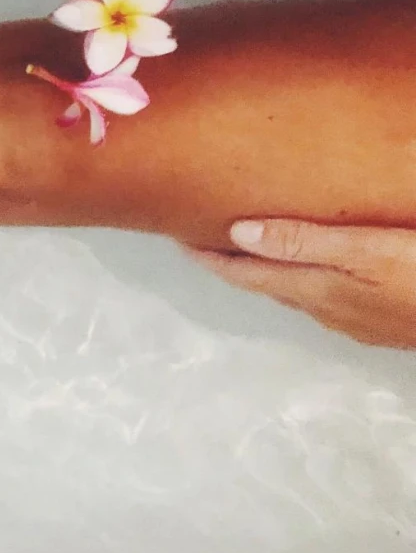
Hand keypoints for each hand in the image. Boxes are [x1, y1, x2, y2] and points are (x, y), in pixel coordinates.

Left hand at [188, 220, 415, 349]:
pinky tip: (314, 263)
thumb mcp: (366, 252)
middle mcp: (324, 309)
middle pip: (263, 283)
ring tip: (248, 243)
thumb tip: (236, 232)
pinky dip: (302, 274)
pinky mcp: (377, 320)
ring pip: (293, 290)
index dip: (207, 256)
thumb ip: (303, 241)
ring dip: (267, 268)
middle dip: (231, 260)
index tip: (175, 235)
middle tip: (202, 232)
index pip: (242, 274)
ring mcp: (352, 318)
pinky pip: (323, 293)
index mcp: (313, 290)